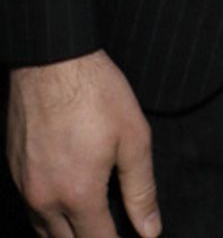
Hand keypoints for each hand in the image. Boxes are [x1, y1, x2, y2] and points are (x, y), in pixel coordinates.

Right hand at [7, 51, 159, 237]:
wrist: (52, 60)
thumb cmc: (96, 93)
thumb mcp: (133, 138)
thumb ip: (141, 190)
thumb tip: (150, 230)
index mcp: (78, 195)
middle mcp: (45, 199)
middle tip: (107, 229)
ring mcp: (25, 186)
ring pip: (44, 231)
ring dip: (66, 233)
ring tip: (88, 223)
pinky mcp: (14, 170)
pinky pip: (31, 207)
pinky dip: (48, 214)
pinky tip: (65, 200)